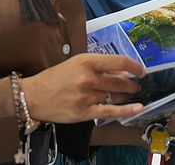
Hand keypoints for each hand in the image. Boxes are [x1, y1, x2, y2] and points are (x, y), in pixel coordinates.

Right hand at [23, 53, 144, 123]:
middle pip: (120, 81)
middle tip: (135, 85)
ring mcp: (86, 96)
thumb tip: (121, 70)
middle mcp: (87, 78)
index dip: (134, 66)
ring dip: (126, 96)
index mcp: (86, 61)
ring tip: (128, 95)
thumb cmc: (55, 78)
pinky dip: (126, 110)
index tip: (141, 70)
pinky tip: (138, 108)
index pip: (118, 61)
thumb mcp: (76, 64)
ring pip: (116, 96)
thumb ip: (99, 67)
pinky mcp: (84, 112)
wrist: (33, 96)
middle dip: (132, 84)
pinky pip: (110, 112)